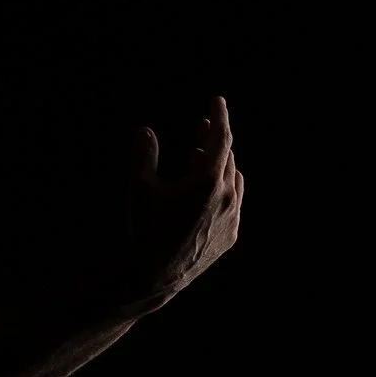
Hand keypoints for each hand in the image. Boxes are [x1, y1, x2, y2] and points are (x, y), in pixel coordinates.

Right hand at [121, 96, 244, 313]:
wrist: (153, 275)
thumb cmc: (144, 228)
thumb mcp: (140, 187)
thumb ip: (145, 155)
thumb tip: (145, 131)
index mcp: (208, 180)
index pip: (221, 138)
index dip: (219, 117)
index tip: (217, 101)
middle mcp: (227, 197)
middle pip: (227, 157)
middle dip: (213, 140)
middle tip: (198, 129)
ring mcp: (233, 218)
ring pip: (235, 180)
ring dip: (219, 165)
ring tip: (198, 160)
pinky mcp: (231, 236)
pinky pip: (235, 204)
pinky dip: (224, 190)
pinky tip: (207, 192)